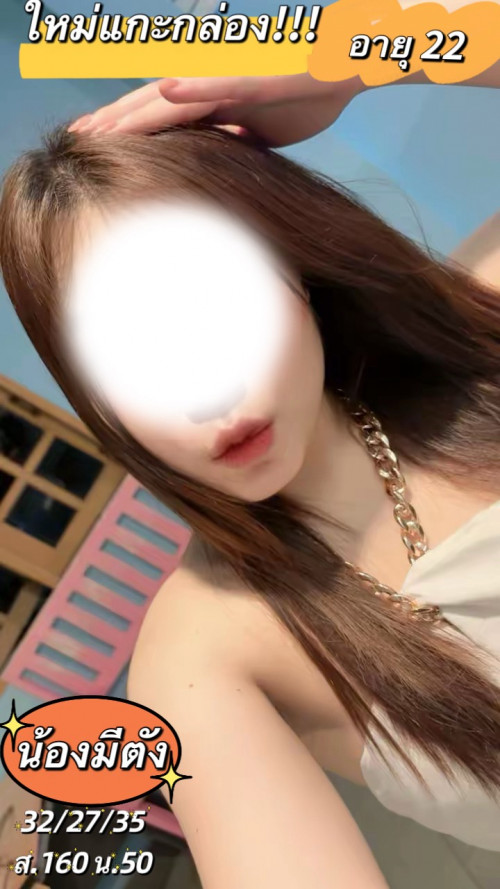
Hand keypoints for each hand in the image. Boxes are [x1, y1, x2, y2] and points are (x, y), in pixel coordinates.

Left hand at [68, 73, 365, 147]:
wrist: (348, 67)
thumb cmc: (308, 95)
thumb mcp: (263, 132)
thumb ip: (234, 138)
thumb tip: (217, 156)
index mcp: (211, 98)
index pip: (157, 115)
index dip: (123, 128)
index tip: (92, 144)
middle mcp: (212, 83)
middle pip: (152, 102)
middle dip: (113, 121)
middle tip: (74, 137)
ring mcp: (232, 78)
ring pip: (174, 96)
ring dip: (136, 111)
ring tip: (99, 127)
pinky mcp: (259, 79)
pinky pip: (222, 84)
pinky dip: (194, 87)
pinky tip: (165, 92)